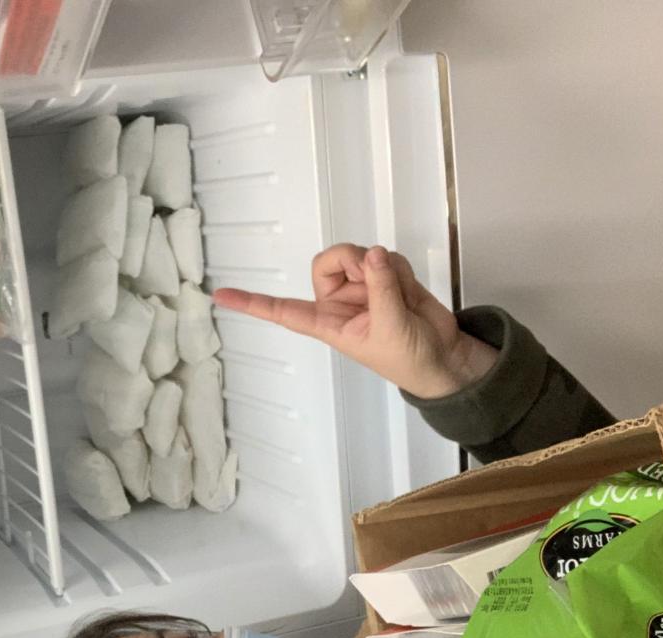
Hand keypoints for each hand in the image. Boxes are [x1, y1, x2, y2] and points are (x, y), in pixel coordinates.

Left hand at [212, 244, 496, 398]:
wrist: (442, 356)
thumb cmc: (407, 357)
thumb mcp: (390, 327)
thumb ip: (381, 288)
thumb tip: (372, 254)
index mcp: (326, 324)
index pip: (281, 312)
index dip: (252, 304)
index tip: (220, 295)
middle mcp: (338, 303)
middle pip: (326, 262)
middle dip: (349, 258)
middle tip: (372, 268)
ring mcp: (361, 288)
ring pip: (358, 255)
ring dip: (382, 267)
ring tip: (399, 292)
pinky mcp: (385, 277)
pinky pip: (383, 256)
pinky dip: (398, 267)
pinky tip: (408, 287)